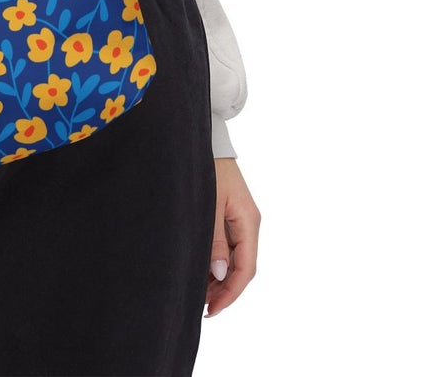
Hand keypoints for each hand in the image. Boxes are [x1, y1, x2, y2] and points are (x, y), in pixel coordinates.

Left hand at [206, 157, 259, 316]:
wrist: (206, 138)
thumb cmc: (207, 167)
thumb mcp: (209, 204)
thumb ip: (214, 239)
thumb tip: (219, 273)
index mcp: (249, 221)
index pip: (246, 268)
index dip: (230, 292)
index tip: (212, 309)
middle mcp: (248, 222)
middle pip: (242, 267)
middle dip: (224, 289)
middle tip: (202, 306)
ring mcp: (240, 218)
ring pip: (234, 258)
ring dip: (219, 277)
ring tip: (199, 293)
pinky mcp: (230, 213)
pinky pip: (227, 245)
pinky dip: (216, 261)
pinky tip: (201, 269)